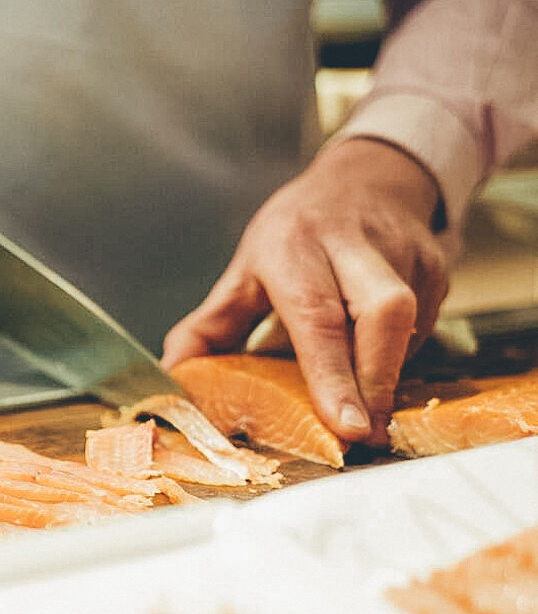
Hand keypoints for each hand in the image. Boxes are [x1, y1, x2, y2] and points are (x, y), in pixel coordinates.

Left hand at [161, 138, 449, 445]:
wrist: (369, 175)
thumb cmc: (299, 232)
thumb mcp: (246, 270)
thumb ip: (211, 325)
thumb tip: (175, 374)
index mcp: (295, 246)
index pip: (319, 316)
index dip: (334, 375)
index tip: (345, 425)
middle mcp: (354, 244)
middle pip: (383, 315)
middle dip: (376, 382)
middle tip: (365, 437)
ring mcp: (404, 254)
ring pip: (409, 330)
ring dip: (388, 378)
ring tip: (370, 415)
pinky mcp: (437, 269)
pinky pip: (424, 329)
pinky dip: (401, 361)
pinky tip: (381, 370)